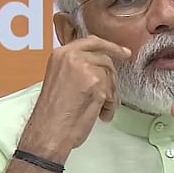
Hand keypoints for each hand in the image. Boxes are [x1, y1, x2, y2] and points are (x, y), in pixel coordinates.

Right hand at [19, 35, 130, 162]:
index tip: (124, 53)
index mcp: (61, 54)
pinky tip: (100, 115)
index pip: (92, 41)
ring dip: (110, 95)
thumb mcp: (60, 78)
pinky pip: (112, 92)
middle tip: (113, 94)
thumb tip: (98, 67)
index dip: (111, 46)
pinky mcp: (96, 83)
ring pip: (110, 76)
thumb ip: (76, 67)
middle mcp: (73, 56)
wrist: (49, 131)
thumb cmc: (52, 113)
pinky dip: (110, 105)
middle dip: (111, 78)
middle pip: (105, 59)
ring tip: (100, 109)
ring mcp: (85, 68)